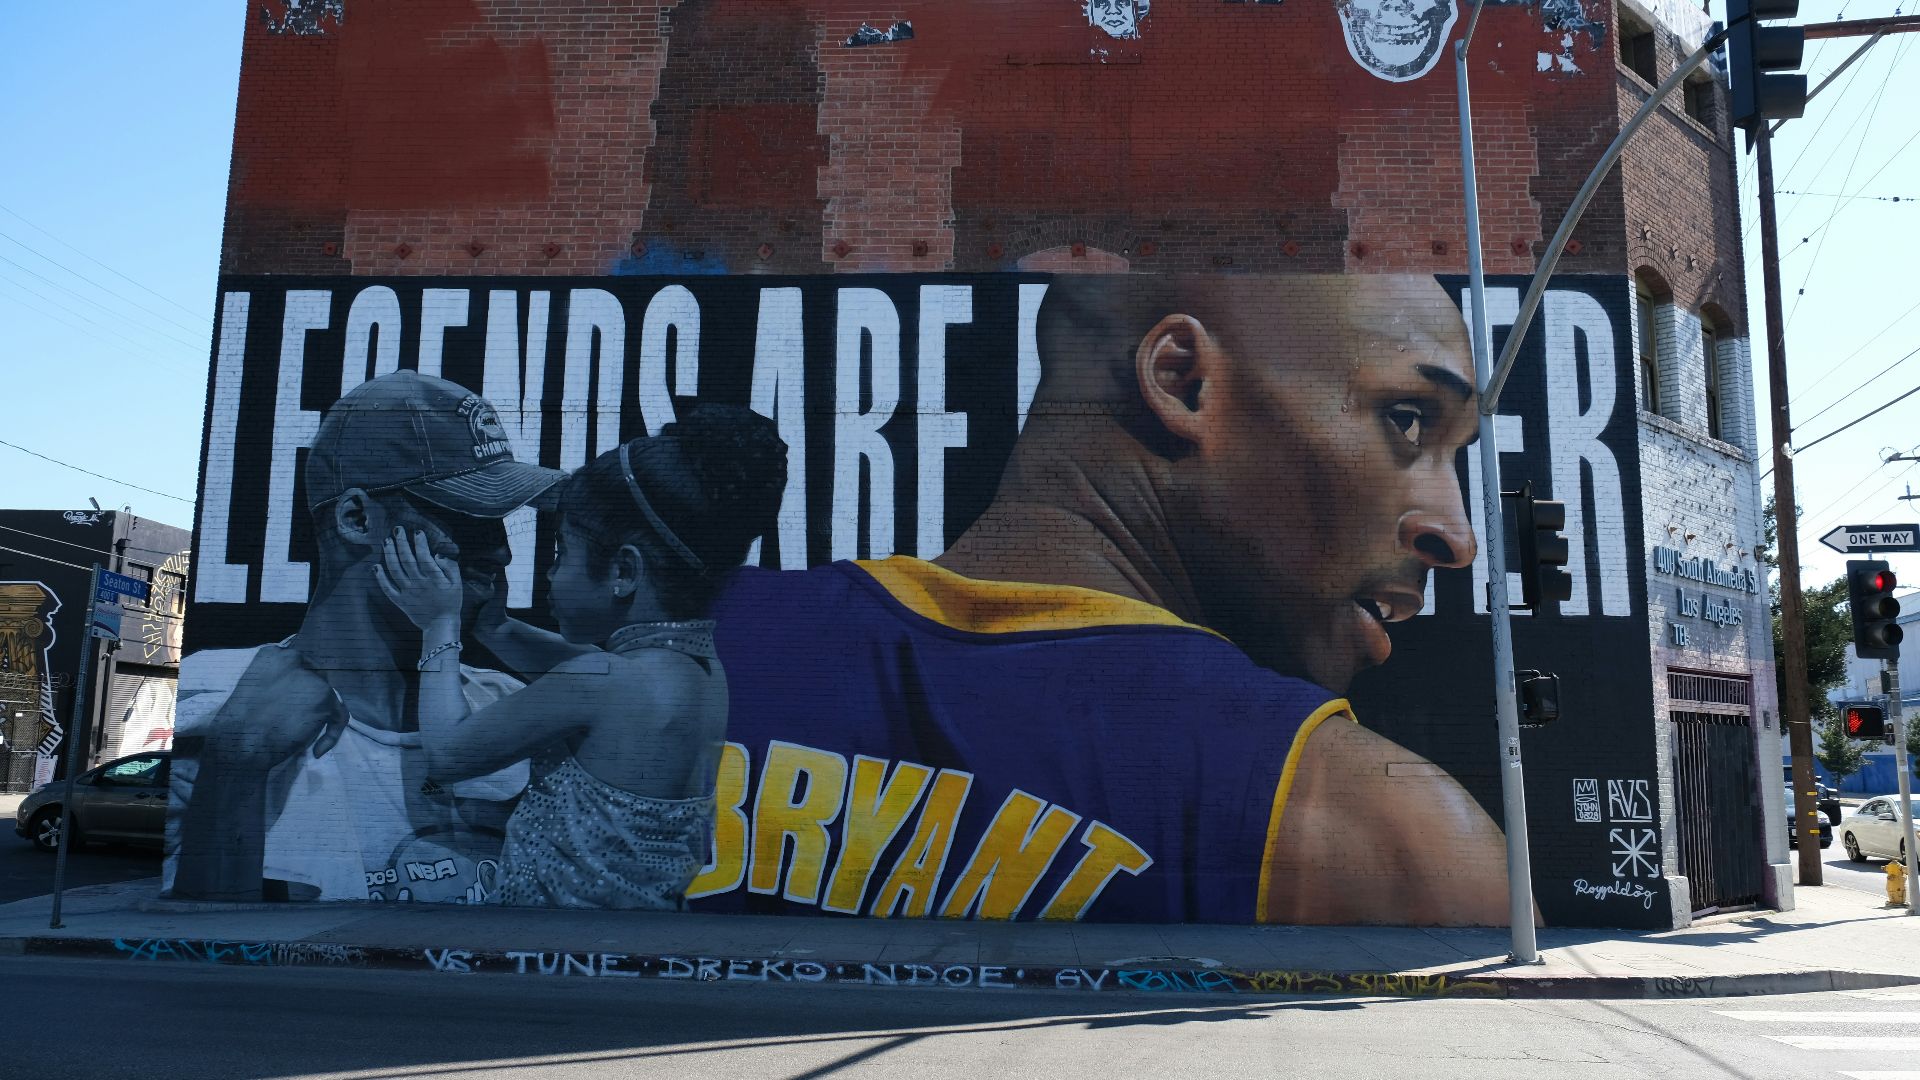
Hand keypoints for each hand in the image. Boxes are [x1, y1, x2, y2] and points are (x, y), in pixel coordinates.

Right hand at [213, 644, 350, 764]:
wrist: (241, 739)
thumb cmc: (238, 723)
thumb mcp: (254, 690)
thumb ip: (276, 684)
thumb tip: (296, 694)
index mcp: (272, 654)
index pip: (299, 666)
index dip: (300, 687)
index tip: (294, 704)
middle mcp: (293, 657)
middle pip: (316, 678)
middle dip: (313, 699)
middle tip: (301, 720)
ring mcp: (311, 676)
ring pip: (328, 697)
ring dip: (320, 717)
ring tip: (302, 736)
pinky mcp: (324, 696)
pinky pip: (338, 714)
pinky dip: (331, 734)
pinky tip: (317, 750)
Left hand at [375, 529, 463, 631]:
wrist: (440, 624)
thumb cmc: (451, 602)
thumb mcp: (457, 583)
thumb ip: (450, 567)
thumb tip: (437, 555)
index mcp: (434, 579)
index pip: (425, 557)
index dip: (420, 544)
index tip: (417, 532)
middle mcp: (419, 584)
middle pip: (407, 560)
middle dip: (401, 543)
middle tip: (397, 529)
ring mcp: (408, 593)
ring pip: (395, 571)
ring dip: (390, 555)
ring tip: (387, 541)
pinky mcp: (400, 601)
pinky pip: (387, 589)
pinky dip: (380, 578)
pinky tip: (376, 566)